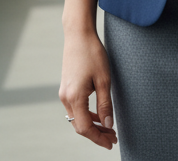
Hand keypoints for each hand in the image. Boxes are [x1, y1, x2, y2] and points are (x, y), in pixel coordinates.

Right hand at [59, 26, 116, 149]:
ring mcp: (64, 93)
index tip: (111, 143)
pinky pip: (75, 108)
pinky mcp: (66, 87)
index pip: (85, 128)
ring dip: (92, 125)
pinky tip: (98, 115)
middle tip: (113, 137)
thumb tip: (107, 125)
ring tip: (108, 129)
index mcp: (74, 98)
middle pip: (80, 126)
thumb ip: (105, 104)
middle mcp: (66, 98)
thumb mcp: (104, 79)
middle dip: (96, 134)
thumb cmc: (92, 53)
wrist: (78, 34)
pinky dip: (86, 115)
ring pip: (77, 118)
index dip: (98, 138)